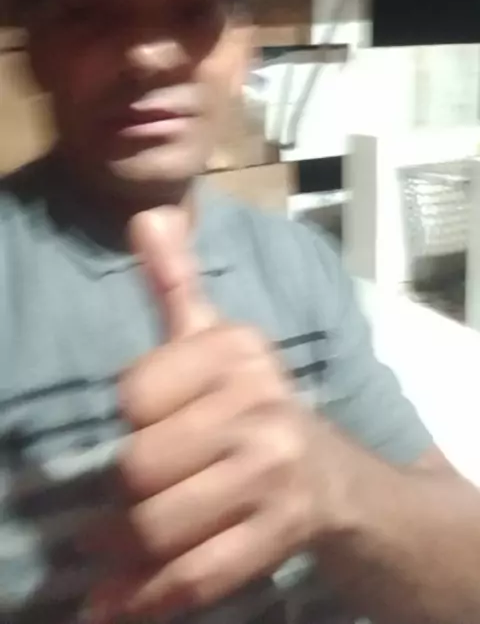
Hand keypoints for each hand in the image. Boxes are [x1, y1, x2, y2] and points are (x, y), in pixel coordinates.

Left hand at [83, 209, 334, 620]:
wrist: (339, 478)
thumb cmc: (256, 404)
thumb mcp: (218, 339)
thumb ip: (176, 282)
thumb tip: (147, 217)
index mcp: (237, 349)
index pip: (132, 394)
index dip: (132, 418)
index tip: (152, 423)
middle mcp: (261, 402)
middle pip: (136, 465)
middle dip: (124, 489)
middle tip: (134, 491)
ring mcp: (275, 470)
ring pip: (157, 524)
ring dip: (123, 548)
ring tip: (114, 547)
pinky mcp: (283, 532)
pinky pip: (195, 572)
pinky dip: (148, 599)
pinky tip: (115, 607)